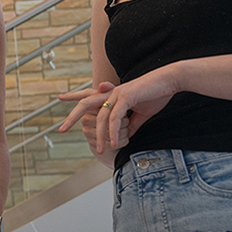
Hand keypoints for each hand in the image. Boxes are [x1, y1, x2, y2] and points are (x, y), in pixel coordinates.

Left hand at [61, 69, 178, 151]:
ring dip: (99, 135)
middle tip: (61, 129)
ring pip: (101, 116)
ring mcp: (118, 93)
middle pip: (85, 104)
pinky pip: (116, 116)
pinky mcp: (127, 96)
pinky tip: (114, 141)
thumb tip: (127, 135)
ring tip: (99, 149)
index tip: (60, 98)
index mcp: (112, 94)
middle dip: (72, 116)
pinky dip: (114, 130)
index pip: (88, 95)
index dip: (74, 96)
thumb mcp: (141, 113)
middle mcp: (110, 92)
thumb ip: (131, 123)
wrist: (171, 81)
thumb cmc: (157, 94)